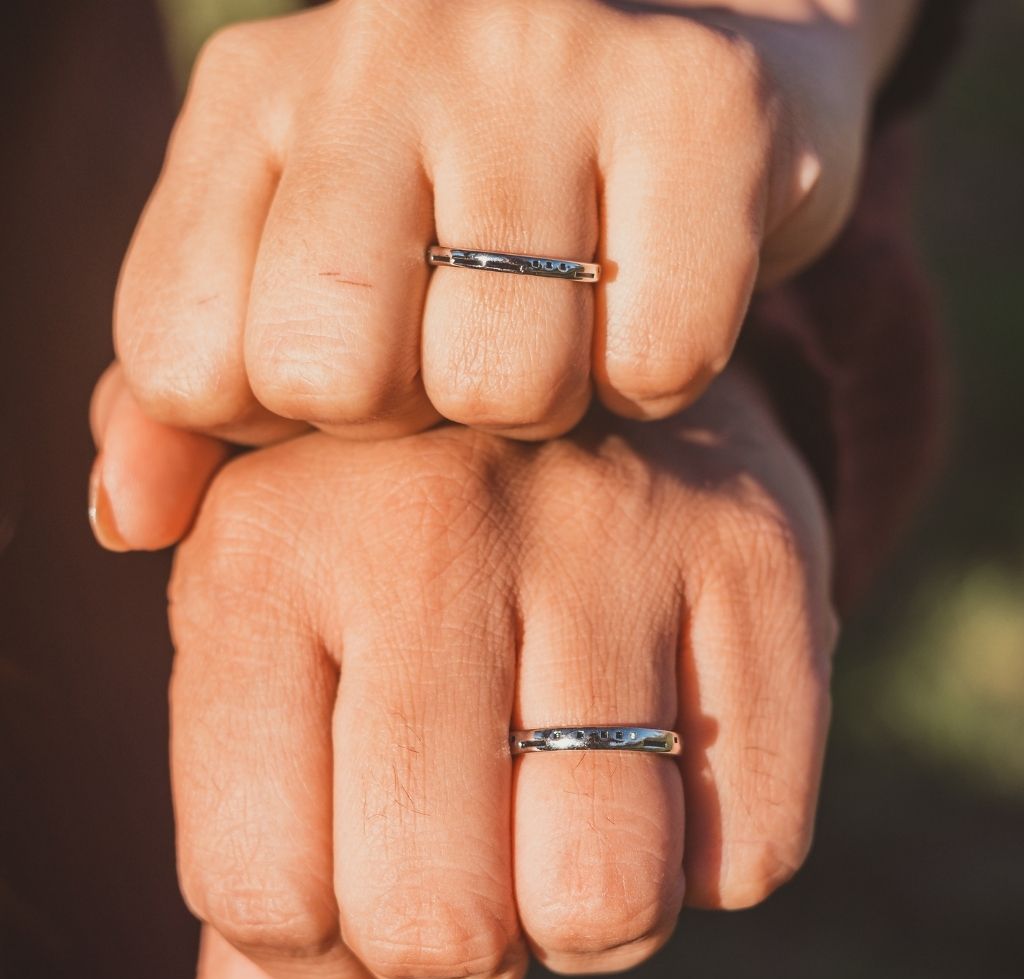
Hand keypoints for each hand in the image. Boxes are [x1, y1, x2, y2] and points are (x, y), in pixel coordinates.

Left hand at [111, 0, 914, 454]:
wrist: (673, 77)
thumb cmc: (470, 217)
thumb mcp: (302, 281)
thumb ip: (195, 396)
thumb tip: (127, 523)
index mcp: (253, 102)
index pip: (182, 359)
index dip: (278, 416)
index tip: (362, 366)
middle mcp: (378, 51)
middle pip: (331, 376)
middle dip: (412, 412)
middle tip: (467, 347)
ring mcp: (543, 60)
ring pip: (502, 386)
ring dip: (544, 399)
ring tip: (565, 324)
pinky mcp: (700, 102)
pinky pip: (654, 363)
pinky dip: (655, 379)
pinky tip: (650, 303)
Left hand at [168, 367, 835, 978]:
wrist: (555, 362)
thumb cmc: (392, 532)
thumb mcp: (278, 634)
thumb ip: (249, 832)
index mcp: (265, 553)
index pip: (265, 888)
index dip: (319, 950)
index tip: (355, 897)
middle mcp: (431, 527)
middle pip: (441, 919)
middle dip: (454, 951)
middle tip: (467, 871)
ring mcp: (609, 531)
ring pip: (606, 898)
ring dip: (579, 913)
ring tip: (557, 818)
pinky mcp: (756, 553)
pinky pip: (751, 845)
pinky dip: (701, 856)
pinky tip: (658, 760)